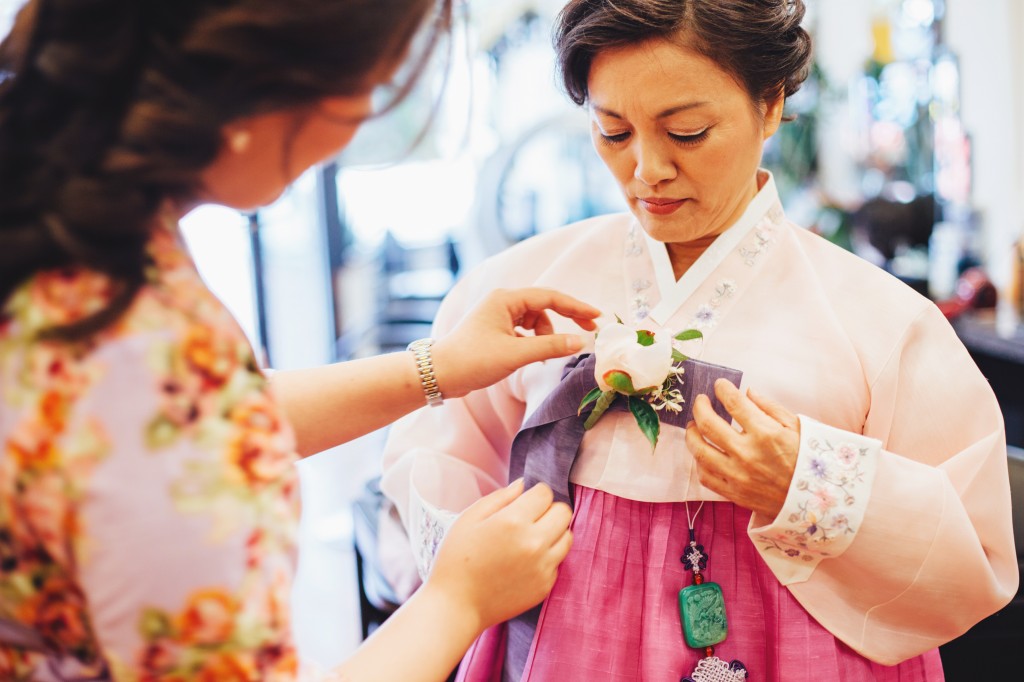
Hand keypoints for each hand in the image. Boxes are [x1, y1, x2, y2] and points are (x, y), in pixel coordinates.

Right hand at [424, 479, 572, 630]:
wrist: (456, 605)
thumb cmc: (456, 559)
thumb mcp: (469, 518)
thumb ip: (500, 497)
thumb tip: (523, 485)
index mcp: (513, 521)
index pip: (545, 494)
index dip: (535, 494)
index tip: (525, 501)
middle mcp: (534, 542)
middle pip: (563, 512)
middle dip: (548, 510)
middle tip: (530, 519)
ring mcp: (543, 566)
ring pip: (567, 536)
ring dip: (553, 533)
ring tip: (529, 540)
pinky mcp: (545, 586)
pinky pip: (558, 561)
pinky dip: (547, 557)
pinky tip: (524, 562)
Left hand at [431, 288, 599, 398]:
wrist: (439, 374)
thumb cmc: (473, 360)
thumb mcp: (515, 354)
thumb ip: (550, 346)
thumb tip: (580, 342)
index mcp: (505, 299)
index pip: (550, 297)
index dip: (576, 306)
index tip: (597, 316)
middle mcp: (502, 302)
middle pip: (543, 306)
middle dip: (565, 319)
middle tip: (588, 331)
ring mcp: (497, 316)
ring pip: (534, 320)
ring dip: (545, 335)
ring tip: (543, 355)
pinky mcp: (495, 330)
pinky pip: (523, 331)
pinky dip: (532, 342)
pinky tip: (533, 356)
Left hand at [685, 379, 799, 518]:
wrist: (817, 502)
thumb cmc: (809, 461)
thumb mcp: (798, 428)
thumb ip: (770, 408)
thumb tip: (747, 392)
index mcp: (766, 433)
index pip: (734, 403)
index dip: (723, 389)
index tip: (719, 385)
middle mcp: (747, 453)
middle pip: (708, 424)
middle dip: (699, 406)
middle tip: (700, 401)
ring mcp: (737, 475)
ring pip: (699, 451)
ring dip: (692, 434)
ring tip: (694, 426)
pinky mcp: (734, 493)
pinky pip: (705, 476)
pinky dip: (699, 462)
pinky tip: (703, 453)